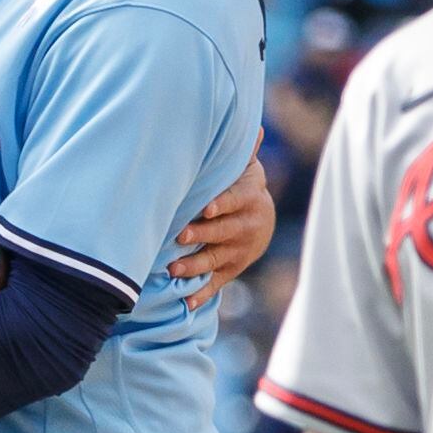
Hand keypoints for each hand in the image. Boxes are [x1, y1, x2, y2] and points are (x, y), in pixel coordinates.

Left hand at [168, 157, 277, 311]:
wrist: (260, 220)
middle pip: (223, 233)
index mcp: (249, 199)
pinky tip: (185, 304)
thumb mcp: (244, 168)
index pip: (236, 200)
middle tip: (179, 237)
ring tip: (172, 269)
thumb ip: (243, 153)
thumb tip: (253, 129)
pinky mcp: (231, 269)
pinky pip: (216, 283)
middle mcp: (246, 226)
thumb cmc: (241, 186)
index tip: (206, 208)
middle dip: (202, 236)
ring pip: (215, 260)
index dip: (223, 204)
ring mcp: (238, 251)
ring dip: (194, 266)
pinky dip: (201, 294)